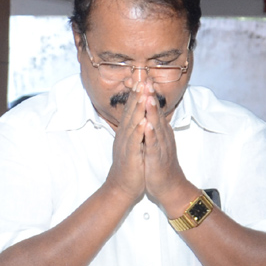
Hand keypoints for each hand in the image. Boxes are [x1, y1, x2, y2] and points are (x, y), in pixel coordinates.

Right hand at [104, 81, 147, 204]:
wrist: (121, 187)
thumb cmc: (130, 166)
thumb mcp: (132, 144)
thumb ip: (134, 129)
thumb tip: (139, 116)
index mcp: (126, 132)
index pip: (131, 109)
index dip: (135, 93)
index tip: (141, 78)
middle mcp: (124, 135)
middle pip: (130, 111)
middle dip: (136, 95)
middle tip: (142, 78)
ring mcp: (126, 145)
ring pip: (131, 123)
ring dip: (137, 109)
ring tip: (142, 94)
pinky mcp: (130, 156)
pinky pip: (134, 142)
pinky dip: (138, 132)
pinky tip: (143, 122)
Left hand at [141, 83, 187, 205]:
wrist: (169, 186)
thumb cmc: (160, 164)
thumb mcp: (156, 142)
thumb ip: (155, 128)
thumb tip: (150, 114)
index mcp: (161, 132)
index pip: (155, 110)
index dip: (149, 95)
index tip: (144, 79)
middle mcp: (163, 136)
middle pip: (157, 114)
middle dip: (152, 97)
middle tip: (147, 80)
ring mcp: (161, 147)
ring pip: (157, 127)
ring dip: (153, 112)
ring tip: (148, 98)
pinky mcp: (158, 159)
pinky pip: (154, 146)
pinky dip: (151, 136)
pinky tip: (147, 126)